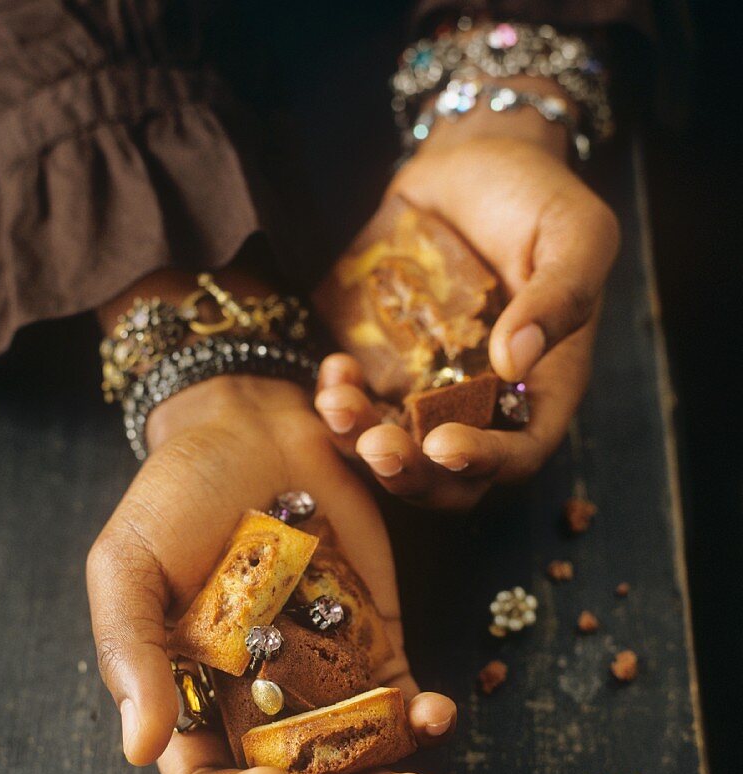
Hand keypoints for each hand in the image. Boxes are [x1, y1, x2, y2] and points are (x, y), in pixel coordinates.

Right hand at [86, 339, 455, 773]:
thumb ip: (131, 656)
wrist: (247, 429)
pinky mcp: (371, 640)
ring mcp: (318, 677)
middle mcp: (254, 705)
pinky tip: (433, 717)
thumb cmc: (171, 499)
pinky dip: (418, 718)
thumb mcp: (127, 568)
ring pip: (353, 761)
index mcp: (187, 698)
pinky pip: (396, 699)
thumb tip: (139, 751)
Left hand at [314, 120, 619, 508]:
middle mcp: (485, 404)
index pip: (518, 453)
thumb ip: (560, 297)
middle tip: (377, 447)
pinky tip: (332, 373)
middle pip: (449, 476)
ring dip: (361, 442)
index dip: (483, 462)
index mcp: (542, 390)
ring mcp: (431, 391)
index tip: (443, 445)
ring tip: (337, 403)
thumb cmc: (537, 199)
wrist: (475, 163)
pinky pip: (361, 407)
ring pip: (396, 450)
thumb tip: (515, 361)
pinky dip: (341, 403)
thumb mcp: (576, 235)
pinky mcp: (387, 369)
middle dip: (410, 474)